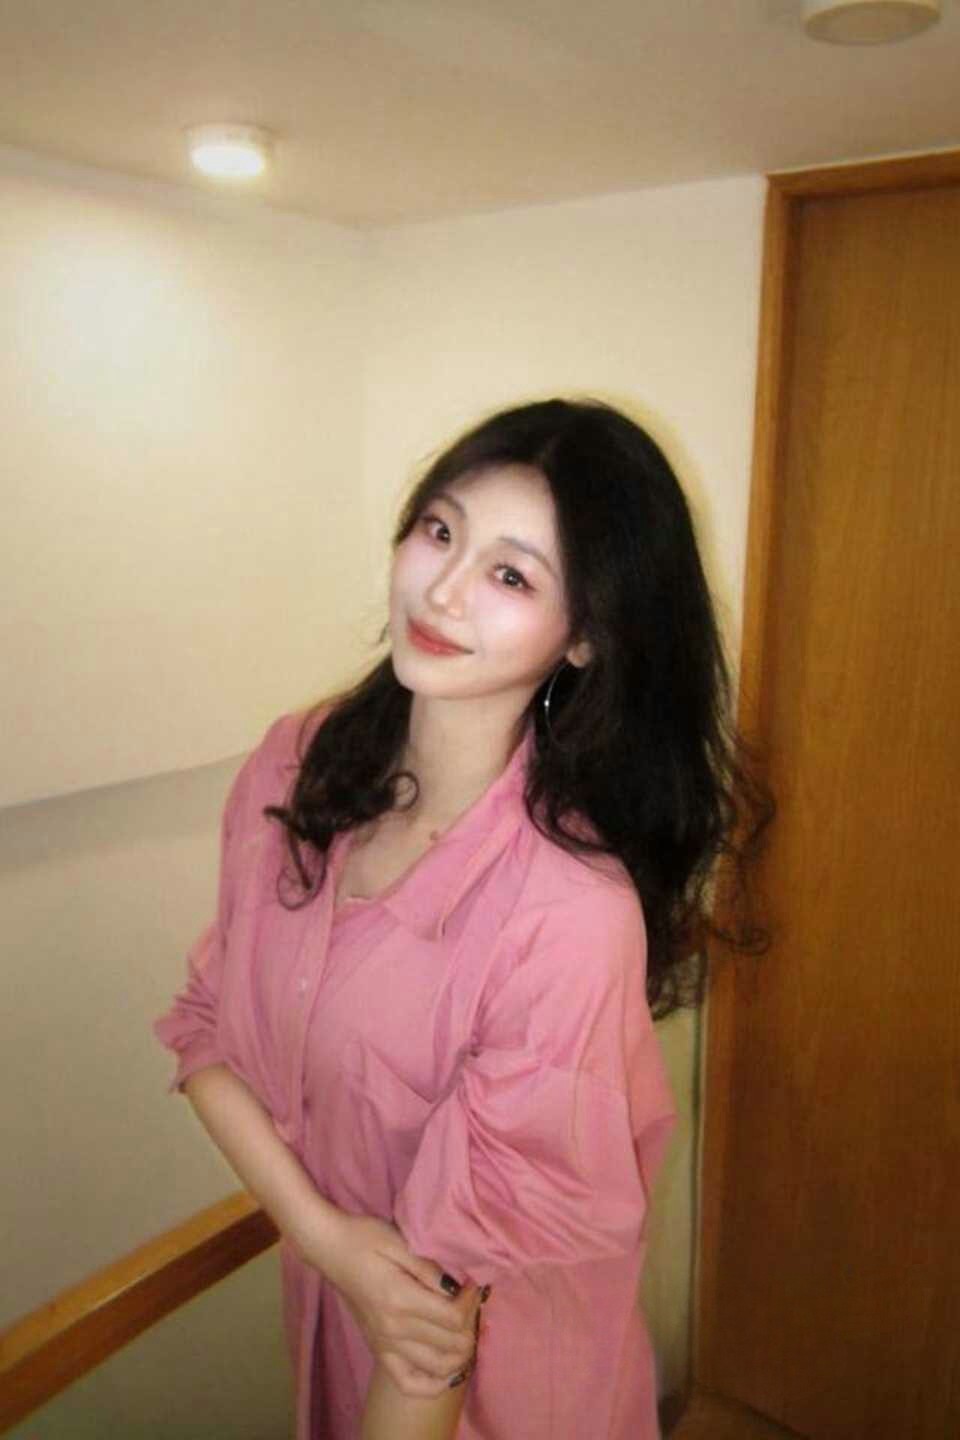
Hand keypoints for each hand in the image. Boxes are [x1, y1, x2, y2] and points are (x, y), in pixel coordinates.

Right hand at [317, 1212, 482, 1396]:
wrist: (330, 1249)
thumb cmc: (365, 1238)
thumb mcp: (400, 1242)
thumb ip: (429, 1269)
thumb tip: (458, 1288)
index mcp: (400, 1300)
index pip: (453, 1319)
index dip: (471, 1303)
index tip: (473, 1285)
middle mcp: (393, 1330)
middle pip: (450, 1346)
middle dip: (470, 1326)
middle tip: (472, 1305)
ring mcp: (384, 1345)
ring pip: (436, 1368)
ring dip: (460, 1355)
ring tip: (465, 1331)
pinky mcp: (378, 1351)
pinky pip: (408, 1383)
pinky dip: (432, 1385)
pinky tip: (448, 1372)